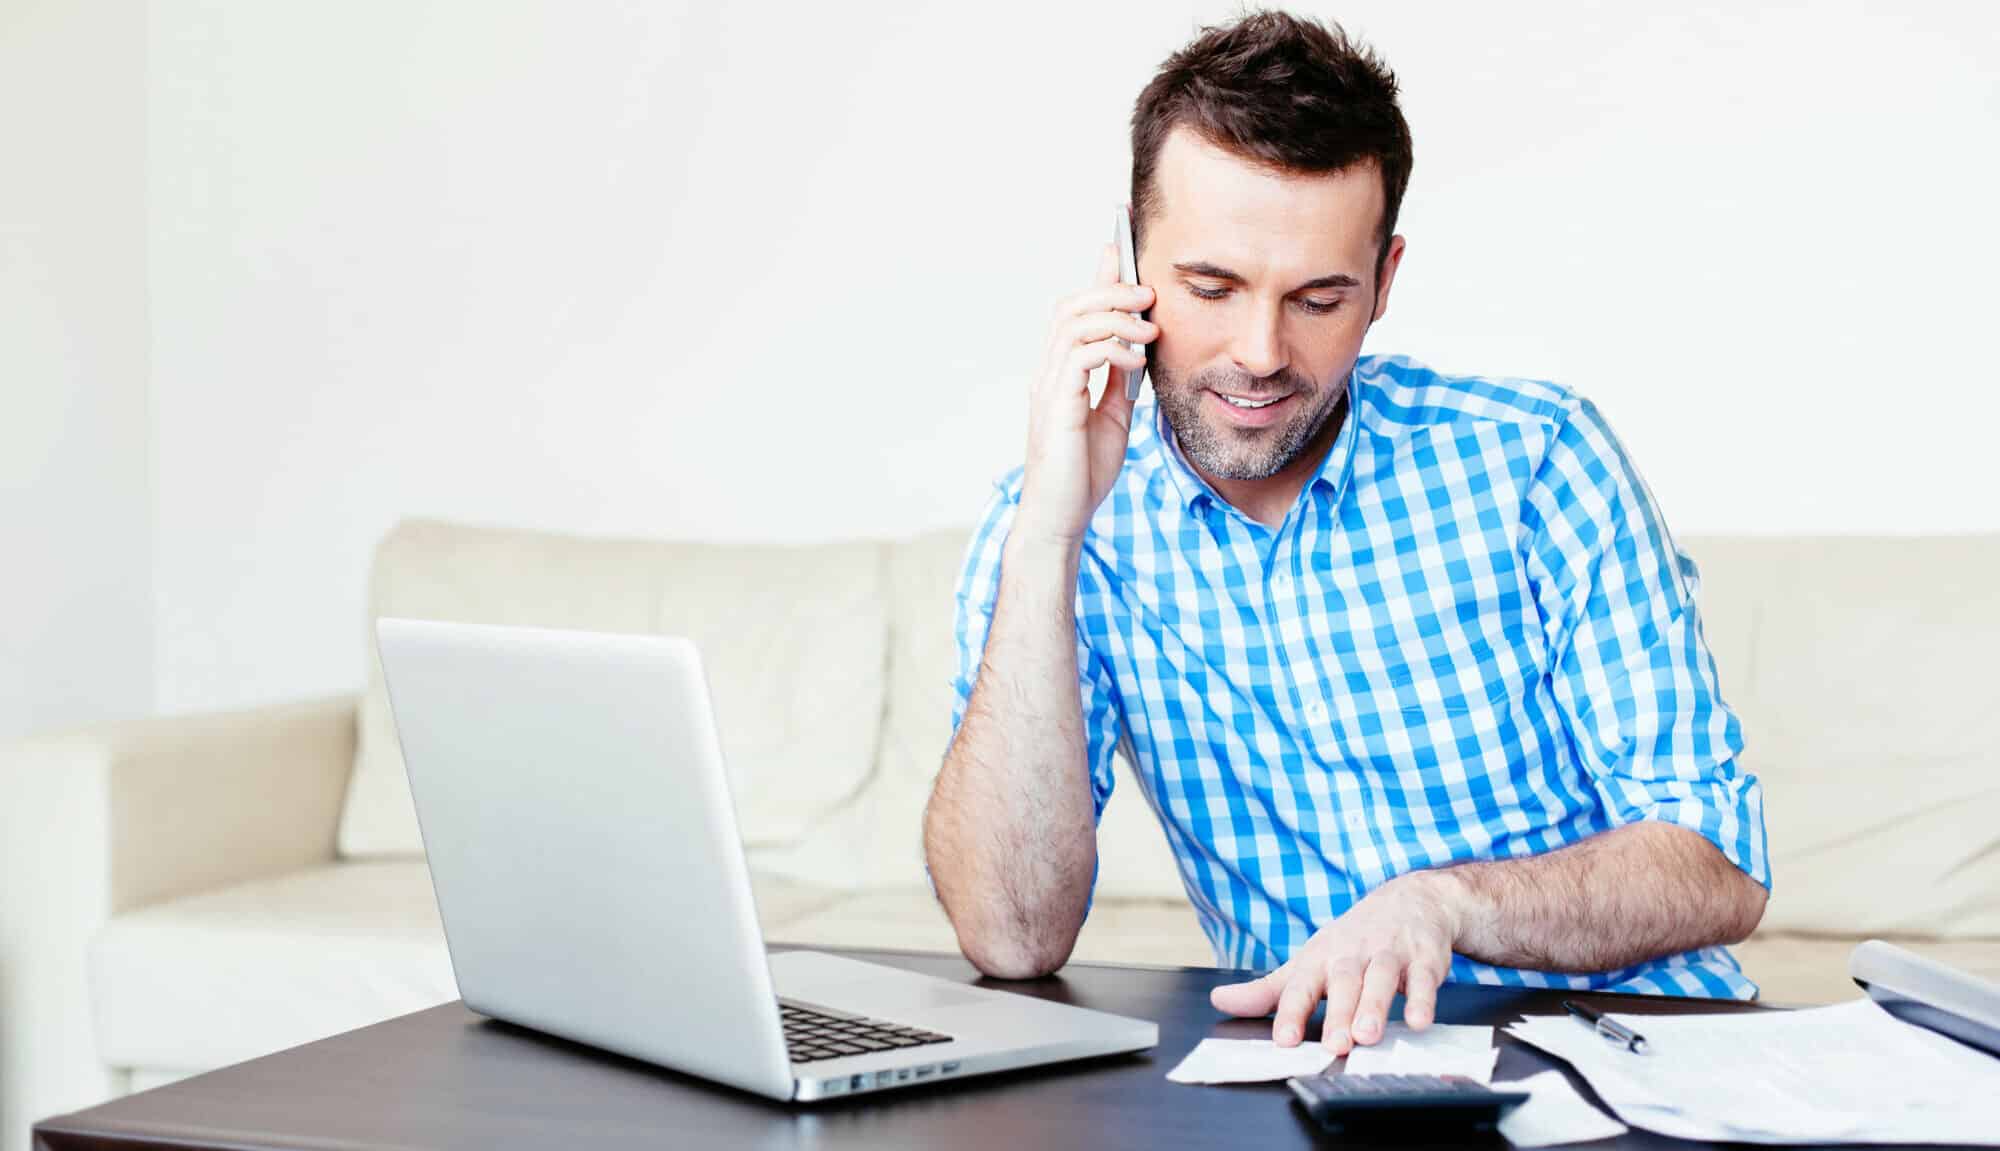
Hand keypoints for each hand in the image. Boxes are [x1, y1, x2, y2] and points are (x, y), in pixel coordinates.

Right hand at [1014, 242, 1157, 548]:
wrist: (1062, 516)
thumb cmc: (1083, 472)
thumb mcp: (1113, 417)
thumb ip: (1119, 381)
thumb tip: (1136, 348)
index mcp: (1061, 372)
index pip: (1076, 310)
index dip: (1098, 276)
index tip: (1121, 246)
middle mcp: (1048, 373)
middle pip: (1071, 306)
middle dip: (1110, 289)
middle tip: (1148, 293)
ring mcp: (1049, 388)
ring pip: (1073, 325)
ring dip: (1115, 316)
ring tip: (1149, 327)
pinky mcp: (1057, 407)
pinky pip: (1080, 359)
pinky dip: (1112, 350)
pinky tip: (1138, 360)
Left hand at [1208, 871, 1465, 1053]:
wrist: (1412, 900)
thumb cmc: (1353, 941)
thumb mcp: (1309, 961)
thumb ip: (1269, 990)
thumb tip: (1220, 1001)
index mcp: (1320, 958)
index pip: (1301, 986)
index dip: (1291, 1013)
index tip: (1284, 1041)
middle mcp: (1353, 954)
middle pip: (1344, 982)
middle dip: (1338, 1014)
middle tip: (1334, 1045)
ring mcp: (1390, 953)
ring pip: (1382, 979)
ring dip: (1375, 1006)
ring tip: (1367, 1035)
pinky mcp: (1424, 958)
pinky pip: (1424, 978)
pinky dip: (1423, 998)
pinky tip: (1420, 1020)